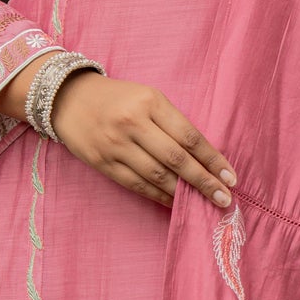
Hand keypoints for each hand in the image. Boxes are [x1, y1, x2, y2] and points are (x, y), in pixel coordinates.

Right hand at [49, 73, 235, 213]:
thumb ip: (172, 123)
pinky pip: (136, 184)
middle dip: (204, 181)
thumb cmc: (118, 98)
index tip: (231, 177)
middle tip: (224, 198)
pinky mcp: (102, 162)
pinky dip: (158, 196)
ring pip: (157, 175)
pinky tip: (175, 202)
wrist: (68, 98)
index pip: (189, 136)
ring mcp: (115, 144)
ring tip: (204, 203)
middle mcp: (133, 123)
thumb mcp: (147, 97)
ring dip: (184, 193)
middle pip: (176, 158)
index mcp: (150, 102)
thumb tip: (203, 158)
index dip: (212, 159)